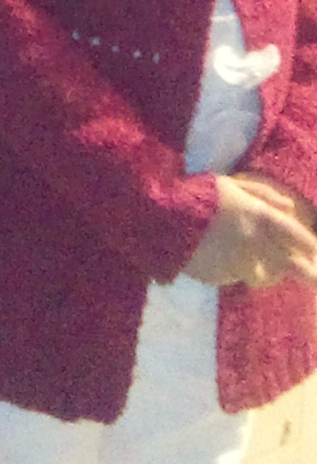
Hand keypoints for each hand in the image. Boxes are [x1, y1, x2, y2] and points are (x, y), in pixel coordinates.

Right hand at [184, 174, 316, 288]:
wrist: (161, 219)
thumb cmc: (197, 195)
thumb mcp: (229, 184)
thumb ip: (262, 193)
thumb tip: (290, 206)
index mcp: (258, 216)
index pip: (295, 234)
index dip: (310, 244)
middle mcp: (255, 242)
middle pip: (291, 264)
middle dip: (311, 275)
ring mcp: (240, 263)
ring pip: (263, 273)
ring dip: (263, 270)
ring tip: (245, 259)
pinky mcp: (224, 278)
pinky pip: (236, 276)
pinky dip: (234, 270)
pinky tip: (217, 256)